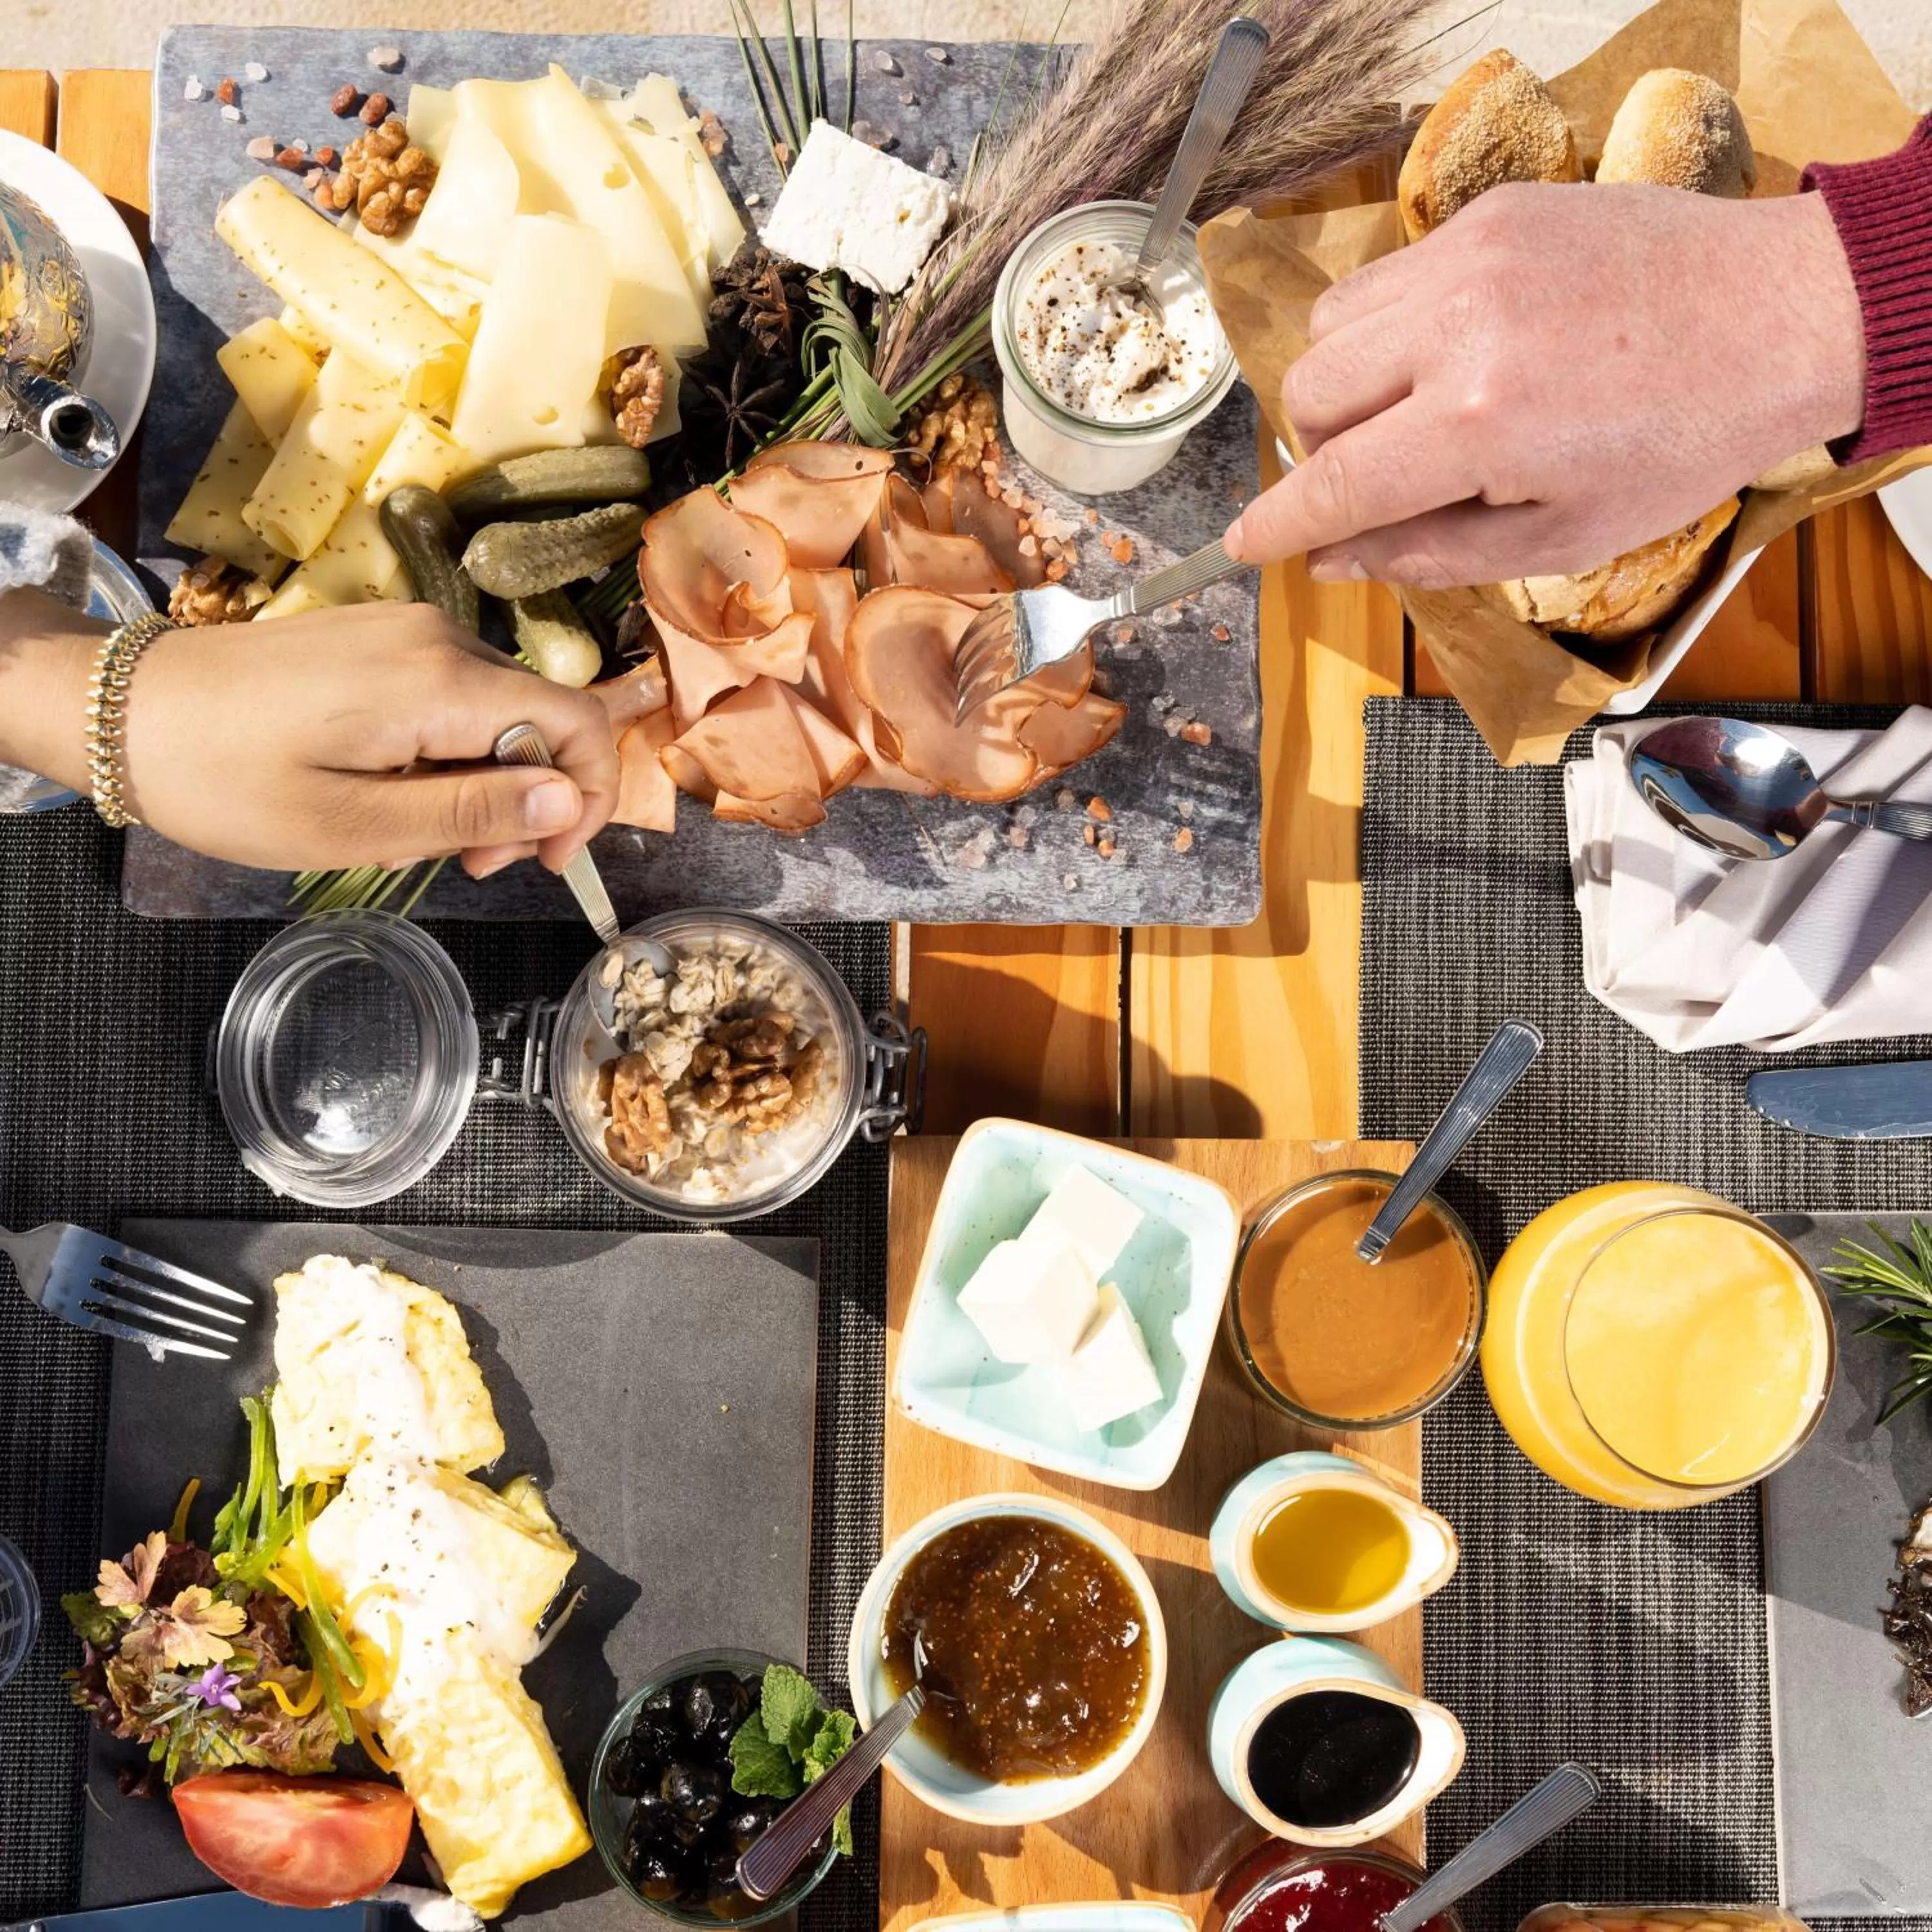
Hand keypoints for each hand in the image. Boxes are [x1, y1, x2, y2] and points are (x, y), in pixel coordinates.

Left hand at [0, 593, 622, 874]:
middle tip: (463, 865)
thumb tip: (571, 801)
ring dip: (477, 785)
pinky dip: (440, 755)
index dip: (590, 797)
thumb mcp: (358, 825)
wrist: (122, 710)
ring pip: (494, 714)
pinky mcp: (376, 638)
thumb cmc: (227, 780)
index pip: (579, 724)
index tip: (546, 861)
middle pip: (539, 720)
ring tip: (405, 834)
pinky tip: (383, 791)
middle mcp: (439, 638)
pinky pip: (447, 698)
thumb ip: (474, 812)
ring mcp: (405, 630)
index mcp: (442, 681)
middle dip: (524, 802)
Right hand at [1223, 182, 1867, 586]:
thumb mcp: (1563, 536)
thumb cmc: (1686, 442)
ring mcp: (1471, 256)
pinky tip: (1458, 351)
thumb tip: (1336, 560)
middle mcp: (1457, 328)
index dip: (1277, 525)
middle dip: (1322, 453)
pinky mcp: (1493, 213)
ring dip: (1346, 385)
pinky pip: (1390, 277)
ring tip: (1413, 411)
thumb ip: (1432, 553)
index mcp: (1479, 422)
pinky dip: (1394, 327)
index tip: (1242, 547)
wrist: (1786, 315)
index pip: (1332, 484)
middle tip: (1378, 479)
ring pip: (1332, 326)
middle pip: (1309, 395)